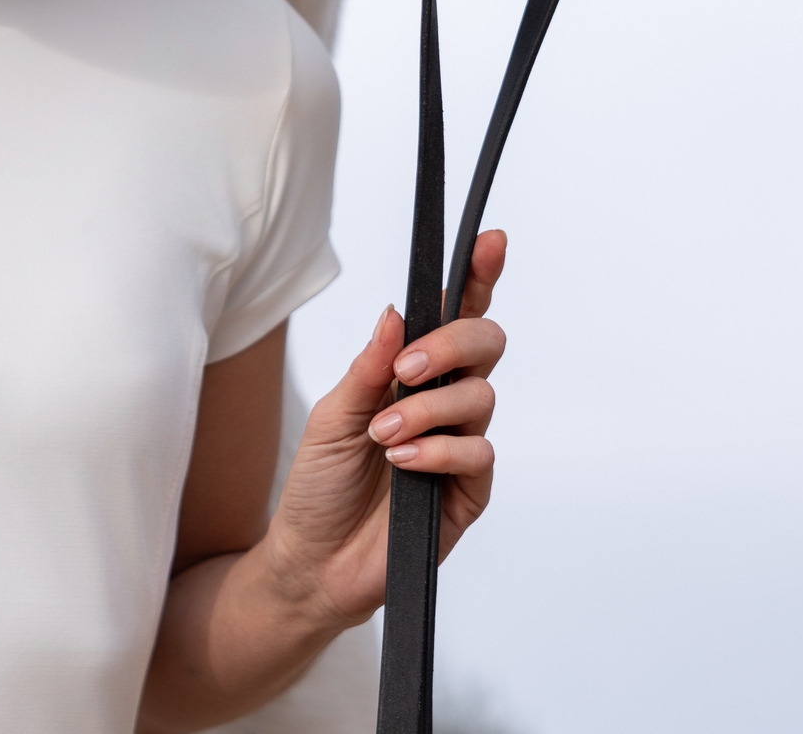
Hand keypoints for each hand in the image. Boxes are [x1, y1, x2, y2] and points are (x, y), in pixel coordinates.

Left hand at [259, 231, 506, 635]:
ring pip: (480, 396)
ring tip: (383, 436)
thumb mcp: (333, 413)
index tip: (489, 240)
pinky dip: (440, 450)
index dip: (477, 274)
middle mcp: (445, 400)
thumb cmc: (319, 483)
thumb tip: (398, 312)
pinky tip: (405, 464)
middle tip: (406, 370)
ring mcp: (461, 444)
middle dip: (452, 343)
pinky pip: (478, 453)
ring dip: (429, 409)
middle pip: (485, 343)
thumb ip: (370, 364)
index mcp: (413, 371)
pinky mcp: (468, 491)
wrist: (312, 561)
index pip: (456, 313)